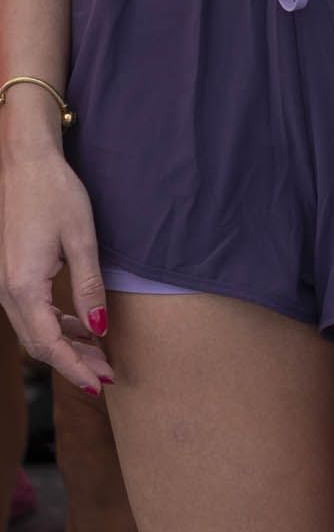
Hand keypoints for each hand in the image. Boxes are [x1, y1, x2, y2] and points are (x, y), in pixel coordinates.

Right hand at [0, 127, 108, 394]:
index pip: (49, 344)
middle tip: (107, 375)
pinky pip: (29, 313)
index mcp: (23, 286)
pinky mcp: (7, 277)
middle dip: (73, 363)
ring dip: (65, 345)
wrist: (23, 164)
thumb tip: (98, 330)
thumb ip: (89, 287)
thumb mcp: (82, 239)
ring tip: (100, 355)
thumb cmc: (56, 195)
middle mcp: (5, 292)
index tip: (101, 384)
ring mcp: (2, 286)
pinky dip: (55, 325)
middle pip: (39, 343)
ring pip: (33, 331)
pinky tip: (81, 326)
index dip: (75, 367)